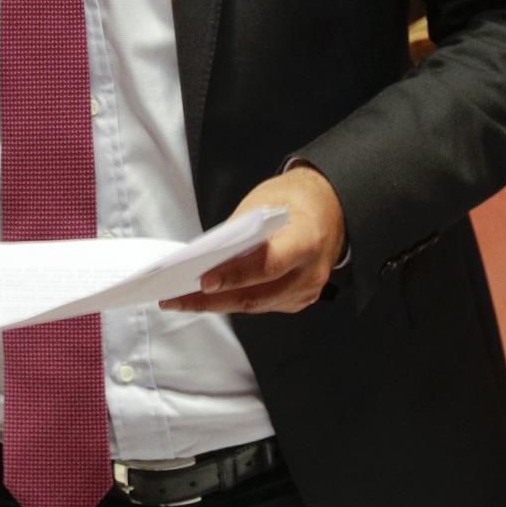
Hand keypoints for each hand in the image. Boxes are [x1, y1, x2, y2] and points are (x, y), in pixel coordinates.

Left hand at [159, 164, 345, 314]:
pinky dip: (234, 301)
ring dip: (217, 305)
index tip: (203, 281)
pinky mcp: (299, 299)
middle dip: (212, 300)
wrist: (330, 209)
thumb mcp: (263, 202)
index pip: (268, 265)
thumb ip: (240, 231)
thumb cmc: (292, 200)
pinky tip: (207, 298)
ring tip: (181, 300)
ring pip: (255, 305)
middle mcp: (311, 273)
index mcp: (307, 240)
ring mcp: (307, 291)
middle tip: (175, 299)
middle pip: (256, 295)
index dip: (235, 276)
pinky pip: (262, 304)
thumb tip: (206, 258)